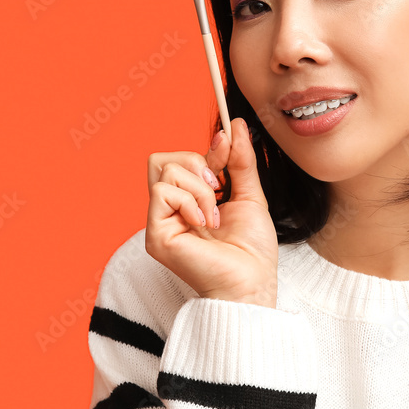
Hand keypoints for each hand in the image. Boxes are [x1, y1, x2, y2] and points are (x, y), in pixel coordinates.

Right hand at [145, 118, 277, 307]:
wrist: (253, 282)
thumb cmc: (252, 250)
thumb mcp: (249, 195)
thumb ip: (240, 161)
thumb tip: (237, 126)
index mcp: (188, 203)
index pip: (181, 160)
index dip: (206, 150)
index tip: (228, 146)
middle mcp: (169, 212)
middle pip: (160, 159)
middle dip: (195, 162)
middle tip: (219, 186)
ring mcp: (159, 222)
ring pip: (164, 171)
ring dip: (200, 188)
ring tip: (215, 216)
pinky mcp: (155, 234)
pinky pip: (162, 191)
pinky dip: (190, 201)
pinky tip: (205, 223)